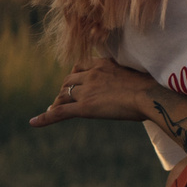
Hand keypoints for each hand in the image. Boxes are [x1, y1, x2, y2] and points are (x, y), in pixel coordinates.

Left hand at [30, 58, 163, 127]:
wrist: (151, 95)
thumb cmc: (152, 88)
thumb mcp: (137, 75)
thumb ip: (126, 77)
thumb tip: (135, 84)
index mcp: (102, 63)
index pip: (80, 66)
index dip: (75, 76)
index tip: (74, 83)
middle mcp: (91, 74)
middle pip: (68, 81)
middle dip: (64, 91)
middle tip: (61, 101)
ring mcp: (87, 90)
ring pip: (64, 95)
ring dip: (58, 103)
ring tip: (53, 110)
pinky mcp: (85, 108)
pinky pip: (60, 112)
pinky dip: (46, 117)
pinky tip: (34, 122)